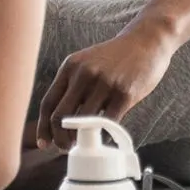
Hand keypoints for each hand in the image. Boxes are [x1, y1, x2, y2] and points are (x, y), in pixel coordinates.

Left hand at [35, 25, 176, 148]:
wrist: (146, 41)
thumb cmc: (115, 57)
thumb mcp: (86, 63)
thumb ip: (72, 85)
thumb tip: (60, 119)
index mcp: (69, 67)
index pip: (48, 103)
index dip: (43, 127)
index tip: (43, 143)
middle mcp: (83, 75)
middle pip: (60, 116)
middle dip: (59, 138)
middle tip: (64, 148)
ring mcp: (104, 84)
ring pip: (83, 123)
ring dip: (80, 140)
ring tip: (83, 144)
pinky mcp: (124, 94)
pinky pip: (108, 123)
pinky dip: (103, 134)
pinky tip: (104, 137)